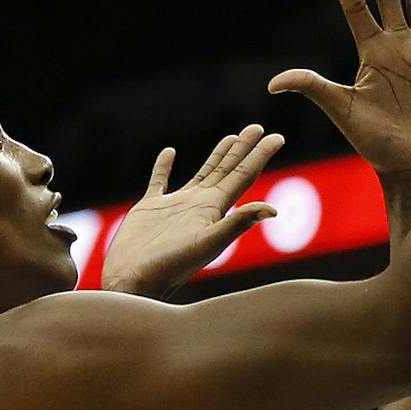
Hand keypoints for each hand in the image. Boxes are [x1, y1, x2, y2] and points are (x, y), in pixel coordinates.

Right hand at [100, 125, 281, 299]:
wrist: (133, 281)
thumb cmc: (170, 267)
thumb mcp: (207, 244)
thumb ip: (236, 224)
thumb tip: (272, 210)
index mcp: (214, 210)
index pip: (243, 176)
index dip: (260, 155)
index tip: (276, 136)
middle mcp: (199, 206)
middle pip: (227, 170)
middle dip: (243, 149)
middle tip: (257, 128)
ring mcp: (175, 207)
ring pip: (202, 173)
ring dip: (217, 156)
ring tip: (230, 137)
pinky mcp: (150, 208)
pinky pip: (159, 180)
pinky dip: (163, 165)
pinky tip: (169, 152)